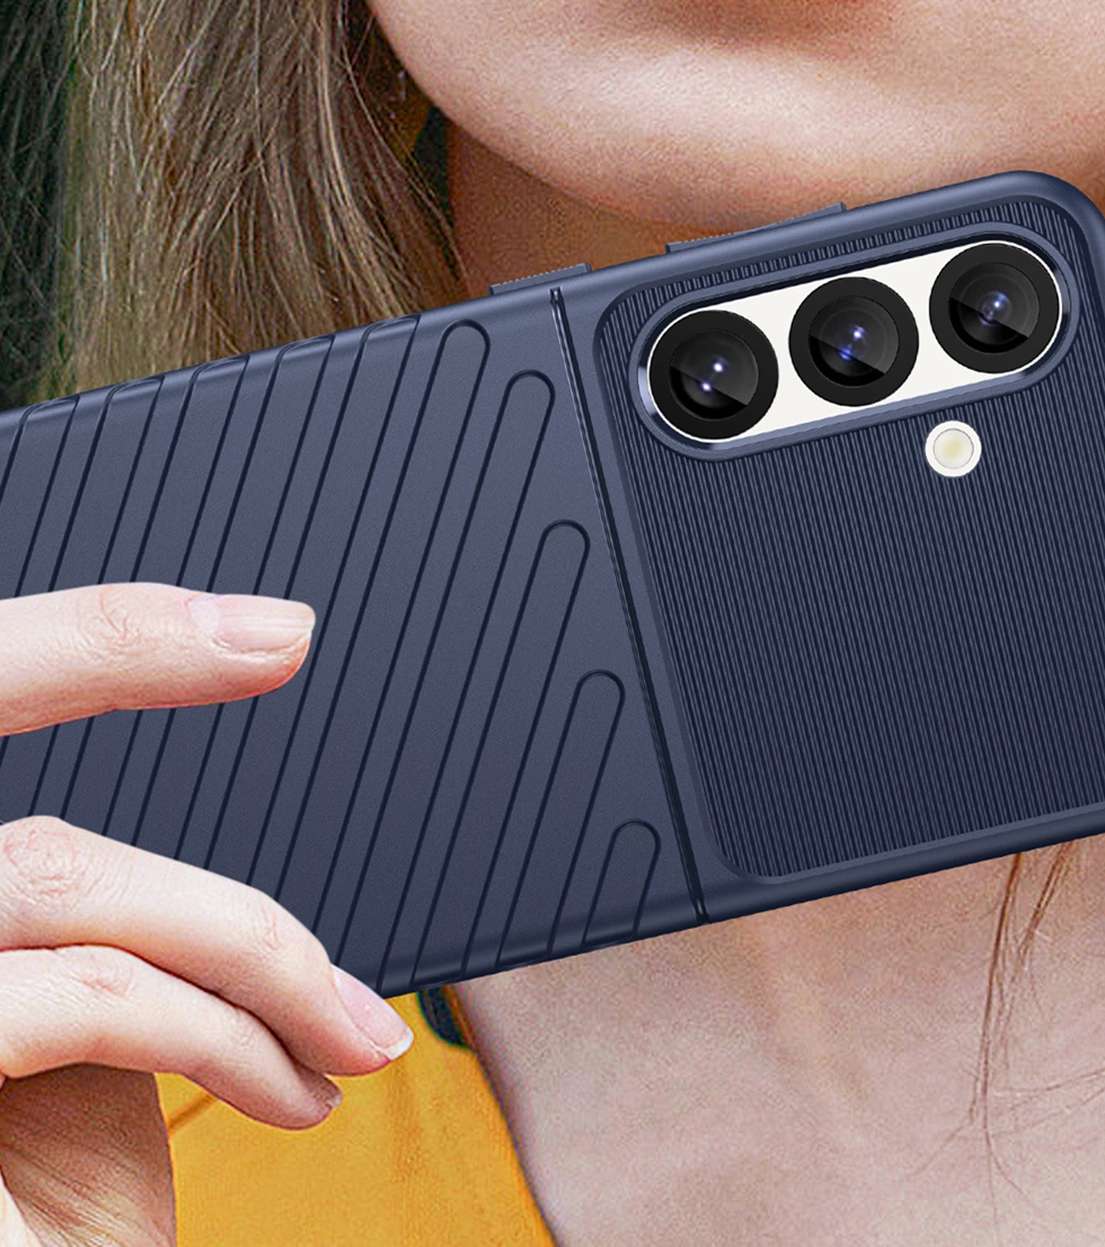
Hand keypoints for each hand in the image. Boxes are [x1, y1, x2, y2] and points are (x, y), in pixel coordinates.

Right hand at [0, 585, 414, 1245]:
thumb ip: (111, 945)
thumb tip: (239, 900)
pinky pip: (90, 999)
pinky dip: (223, 1035)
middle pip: (35, 819)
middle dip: (166, 756)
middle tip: (302, 726)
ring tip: (355, 1039)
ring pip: (68, 882)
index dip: (98, 645)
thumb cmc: (43, 1212)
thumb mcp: (76, 1058)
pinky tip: (295, 1094)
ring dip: (253, 954)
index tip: (273, 630)